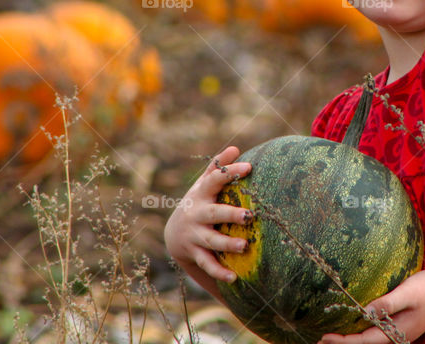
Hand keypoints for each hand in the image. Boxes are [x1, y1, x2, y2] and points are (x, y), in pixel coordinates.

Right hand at [164, 146, 251, 282]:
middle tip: (249, 216)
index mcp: (201, 195)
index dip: (230, 172)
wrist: (175, 235)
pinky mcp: (195, 254)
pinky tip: (234, 277)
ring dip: (227, 244)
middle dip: (230, 215)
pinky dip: (219, 272)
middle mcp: (197, 215)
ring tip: (244, 246)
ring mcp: (195, 236)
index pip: (214, 180)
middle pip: (214, 214)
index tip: (249, 166)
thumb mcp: (204, 185)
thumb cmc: (199, 203)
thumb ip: (218, 168)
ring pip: (211, 242)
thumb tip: (235, 148)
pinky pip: (207, 264)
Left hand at [318, 267, 424, 343]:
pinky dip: (360, 334)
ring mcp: (399, 333)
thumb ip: (387, 304)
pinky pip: (376, 334)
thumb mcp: (407, 293)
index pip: (364, 342)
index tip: (325, 337)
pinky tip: (352, 329)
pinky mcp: (399, 326)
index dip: (344, 341)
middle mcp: (397, 338)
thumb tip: (366, 312)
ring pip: (370, 341)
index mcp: (398, 333)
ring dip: (351, 340)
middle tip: (319, 342)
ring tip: (330, 338)